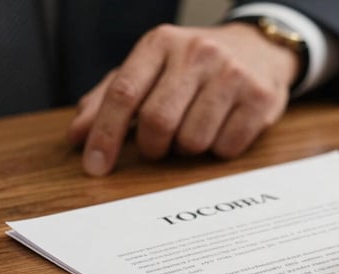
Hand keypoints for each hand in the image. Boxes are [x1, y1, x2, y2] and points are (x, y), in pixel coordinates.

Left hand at [67, 22, 299, 175]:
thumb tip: (78, 134)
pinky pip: (226, 148)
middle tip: (156, 147)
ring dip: (187, 148)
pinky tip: (222, 129)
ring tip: (195, 129)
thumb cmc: (196, 66)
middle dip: (152, 147)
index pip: (124, 93)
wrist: (259, 49)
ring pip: (193, 141)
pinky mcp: (260, 98)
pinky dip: (218, 150)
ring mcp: (232, 75)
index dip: (105, 134)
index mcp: (161, 43)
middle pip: (158, 122)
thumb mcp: (152, 68)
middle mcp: (197, 53)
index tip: (95, 166)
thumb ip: (111, 97)